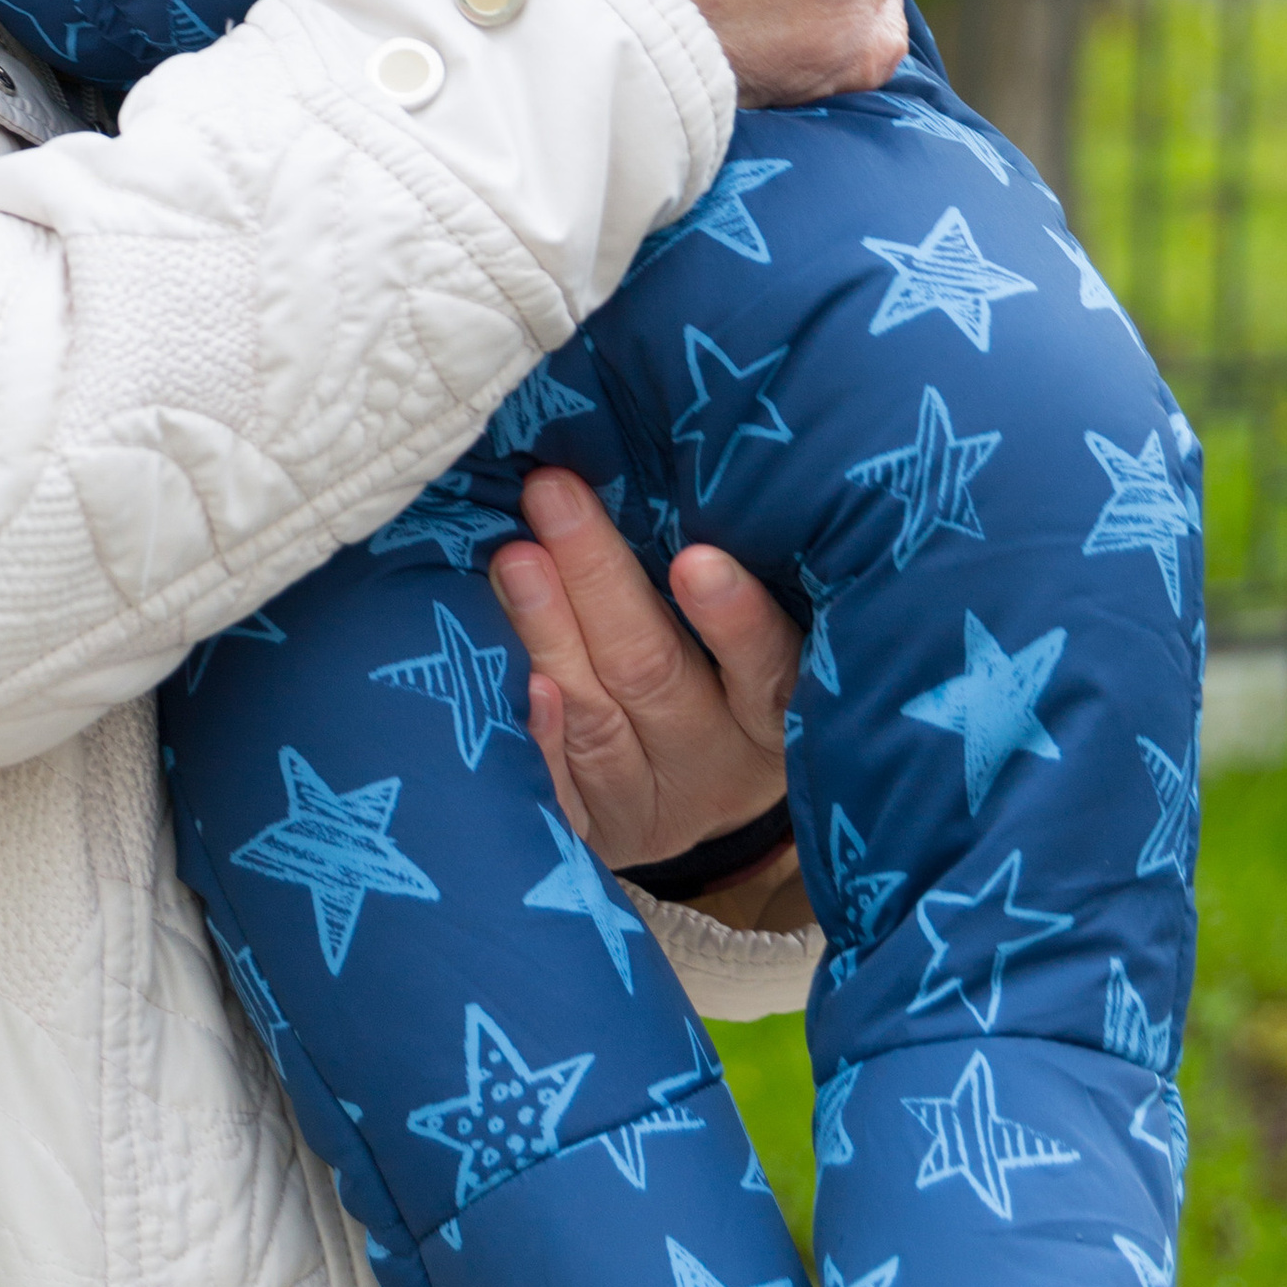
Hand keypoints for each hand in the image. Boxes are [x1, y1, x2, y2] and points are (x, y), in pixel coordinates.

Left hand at [490, 467, 809, 924]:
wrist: (697, 802)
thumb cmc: (723, 681)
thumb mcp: (749, 646)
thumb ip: (714, 571)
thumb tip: (641, 456)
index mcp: (773, 709)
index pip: (765, 665)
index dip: (733, 619)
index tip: (694, 558)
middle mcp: (716, 757)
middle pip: (656, 672)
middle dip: (599, 581)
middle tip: (554, 496)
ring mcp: (652, 799)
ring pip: (600, 718)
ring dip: (551, 635)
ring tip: (513, 561)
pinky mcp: (594, 830)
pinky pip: (561, 794)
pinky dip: (540, 739)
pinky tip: (520, 684)